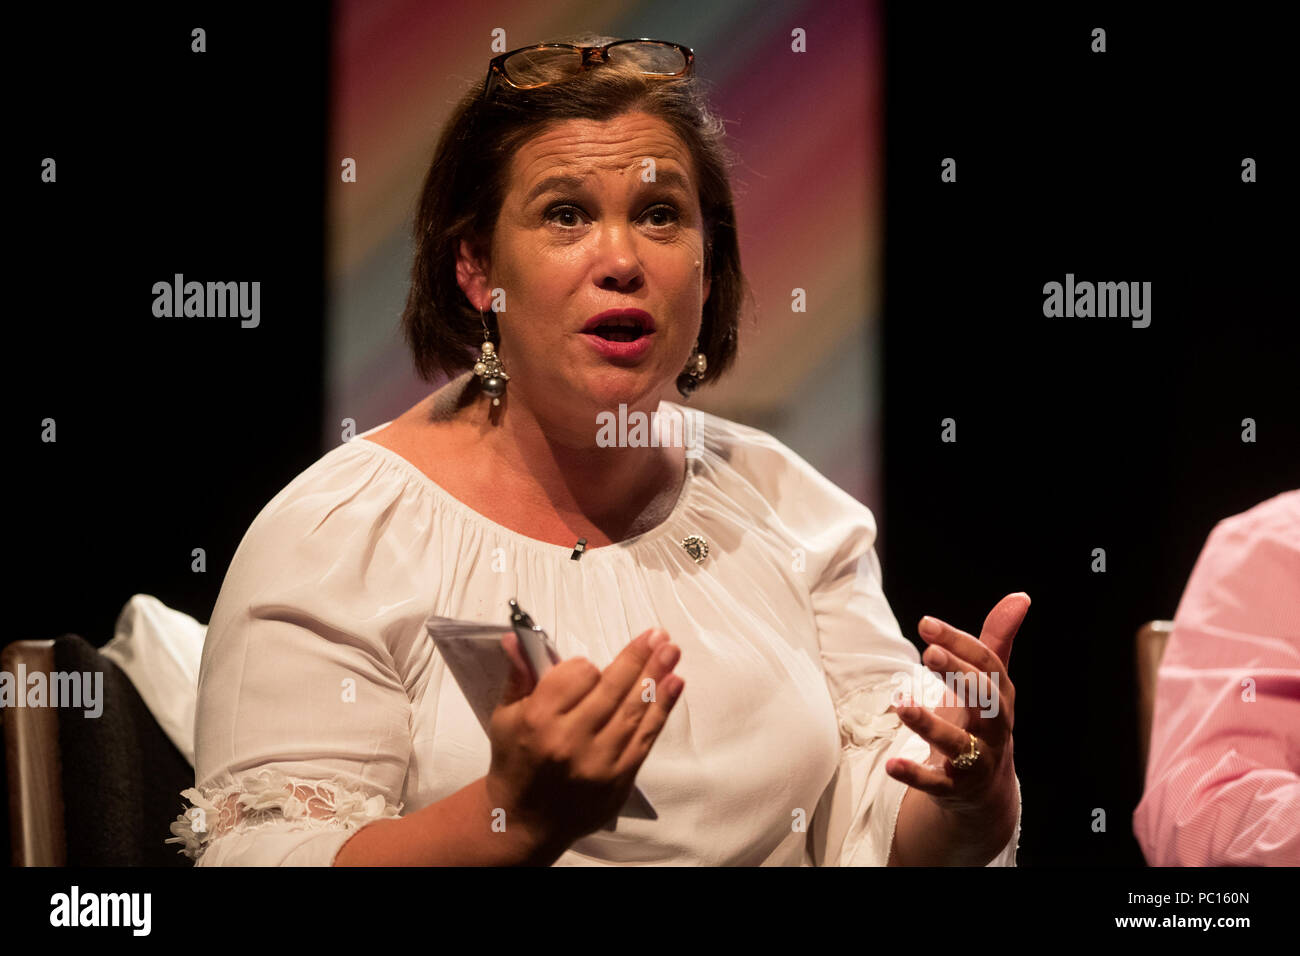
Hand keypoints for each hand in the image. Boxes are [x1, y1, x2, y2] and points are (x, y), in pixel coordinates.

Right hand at [485, 628, 683, 855]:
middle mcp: (570, 739)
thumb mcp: (506, 715)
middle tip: (658, 634)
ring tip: (671, 650)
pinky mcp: (620, 778)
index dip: (585, 667)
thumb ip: (519, 674)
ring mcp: (599, 761)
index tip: (586, 669)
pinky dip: (662, 708)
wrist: (523, 820)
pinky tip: (674, 683)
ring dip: (656, 675)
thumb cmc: (515, 760)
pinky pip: (646, 736)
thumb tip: (518, 638)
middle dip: (638, 657)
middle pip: (612, 688)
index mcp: (539, 719)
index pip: (577, 675)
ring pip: (634, 709)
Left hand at [886, 593, 1026, 825]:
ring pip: (958, 743)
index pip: (987, 665)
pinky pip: (936, 783)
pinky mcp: (955, 789)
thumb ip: (996, 640)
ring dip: (930, 725)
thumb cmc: (980, 722)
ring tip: (901, 705)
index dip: (959, 643)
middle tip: (928, 653)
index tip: (925, 623)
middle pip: (984, 700)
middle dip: (959, 676)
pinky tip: (892, 765)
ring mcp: (976, 761)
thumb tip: (1020, 596)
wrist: (985, 791)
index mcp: (1000, 697)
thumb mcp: (989, 684)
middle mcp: (994, 728)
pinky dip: (915, 775)